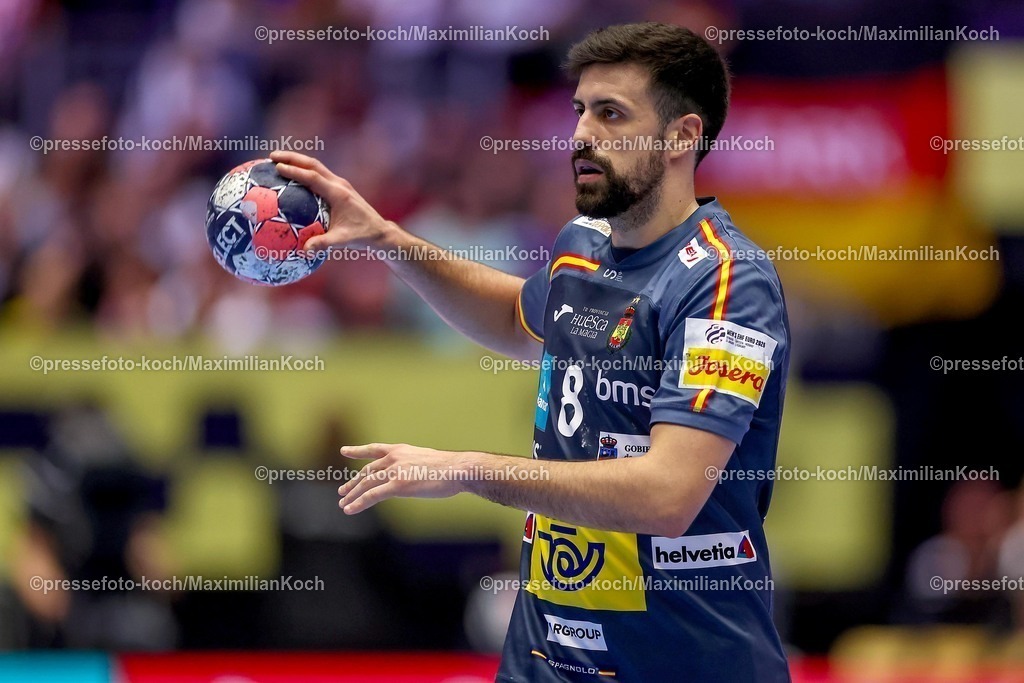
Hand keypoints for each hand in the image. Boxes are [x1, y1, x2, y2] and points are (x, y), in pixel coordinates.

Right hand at [269, 150, 393, 252]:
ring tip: (277, 161)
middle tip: (271, 157)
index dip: (295, 171)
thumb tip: (304, 250)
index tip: (277, 167)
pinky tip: (292, 177)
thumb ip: (324, 244)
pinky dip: (304, 171)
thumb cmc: (361, 236)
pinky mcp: (339, 188)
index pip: (313, 178)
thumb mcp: (342, 241)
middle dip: (292, 158)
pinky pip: (319, 175)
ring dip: (297, 161)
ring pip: (316, 167)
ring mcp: (340, 184)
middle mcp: (339, 184)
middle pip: (313, 164)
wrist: (379, 231)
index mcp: (338, 194)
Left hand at [337, 443, 467, 513]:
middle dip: (353, 483)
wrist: (457, 469)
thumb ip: (413, 466)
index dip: (357, 451)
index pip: (374, 450)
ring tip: (343, 504)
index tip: (344, 451)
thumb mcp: (426, 460)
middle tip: (342, 491)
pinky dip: (358, 503)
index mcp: (400, 450)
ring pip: (366, 484)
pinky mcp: (398, 486)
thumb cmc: (449, 468)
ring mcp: (395, 472)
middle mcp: (394, 458)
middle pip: (367, 472)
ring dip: (352, 495)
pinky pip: (372, 496)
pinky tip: (349, 509)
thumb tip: (410, 475)